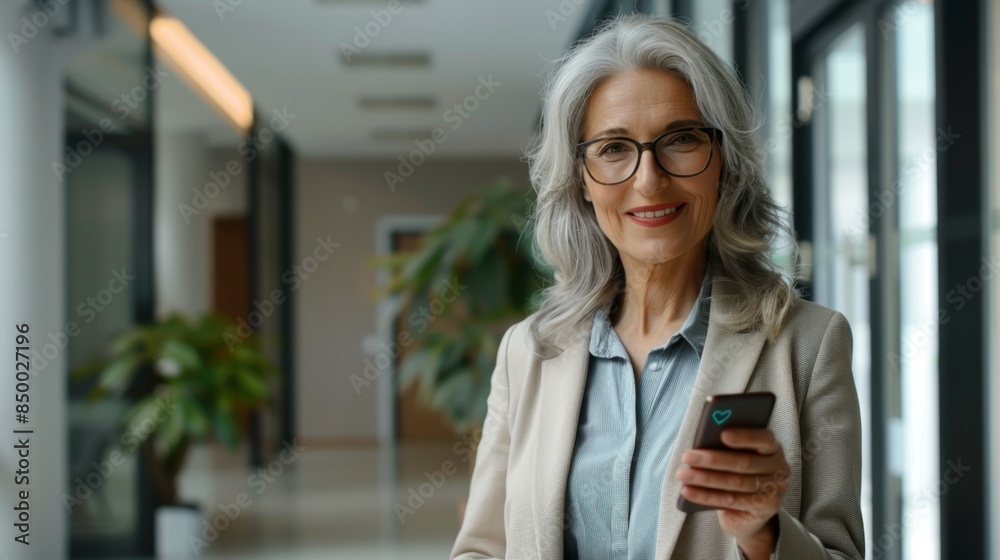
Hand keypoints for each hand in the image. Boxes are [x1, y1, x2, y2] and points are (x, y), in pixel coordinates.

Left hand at [675, 428, 788, 556]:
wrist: (749, 512)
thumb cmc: (739, 472)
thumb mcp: (738, 456)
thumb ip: (727, 446)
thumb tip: (704, 439)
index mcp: (773, 448)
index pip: (764, 439)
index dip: (745, 437)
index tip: (723, 434)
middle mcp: (778, 468)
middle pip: (745, 463)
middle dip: (713, 459)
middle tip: (687, 456)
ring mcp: (773, 491)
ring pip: (735, 483)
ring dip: (705, 478)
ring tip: (683, 474)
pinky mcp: (763, 509)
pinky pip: (730, 501)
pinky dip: (706, 496)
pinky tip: (688, 491)